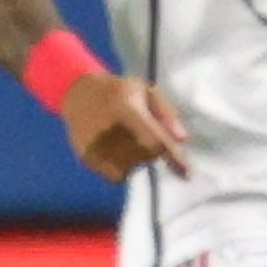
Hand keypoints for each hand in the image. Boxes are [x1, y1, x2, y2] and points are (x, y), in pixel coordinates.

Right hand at [62, 72, 187, 181]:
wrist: (79, 93)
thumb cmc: (121, 92)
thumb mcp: (147, 91)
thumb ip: (167, 113)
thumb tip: (182, 140)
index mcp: (126, 111)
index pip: (156, 141)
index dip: (173, 158)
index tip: (187, 175)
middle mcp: (109, 131)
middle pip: (147, 156)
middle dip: (153, 149)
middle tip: (141, 132)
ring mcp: (95, 147)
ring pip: (132, 168)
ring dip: (138, 160)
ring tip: (126, 138)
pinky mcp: (86, 158)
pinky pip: (116, 175)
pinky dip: (123, 168)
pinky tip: (117, 150)